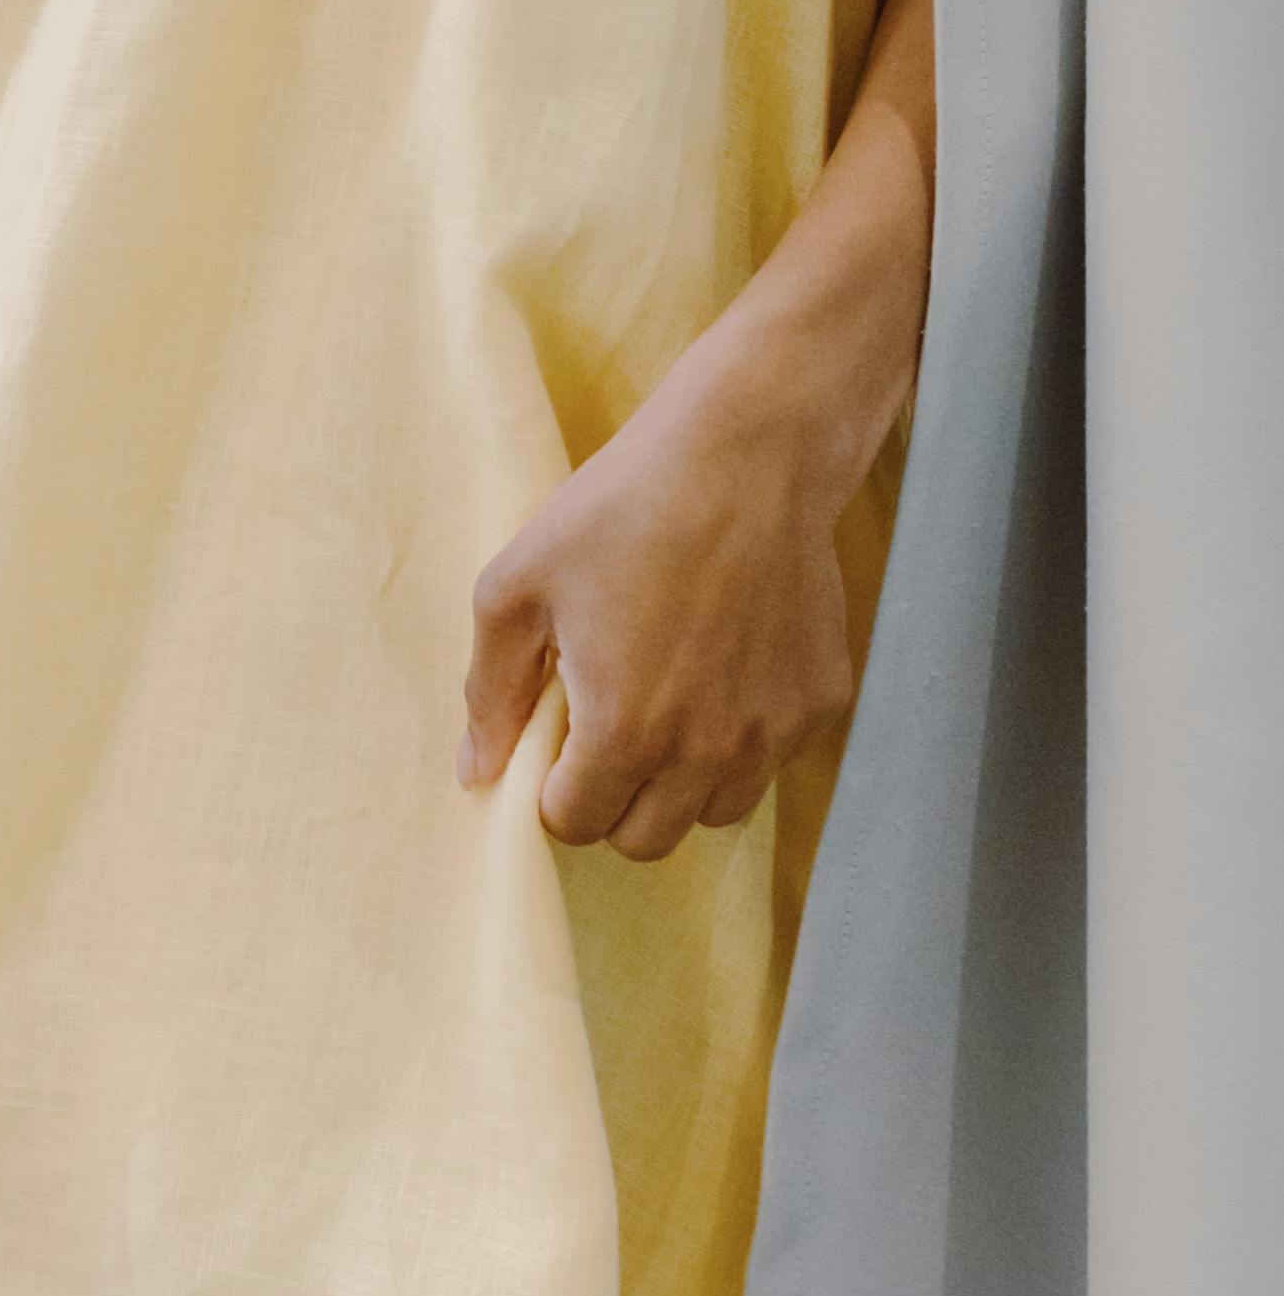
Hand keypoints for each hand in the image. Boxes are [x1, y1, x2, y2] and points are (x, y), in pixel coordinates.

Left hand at [460, 328, 864, 861]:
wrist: (744, 456)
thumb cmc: (618, 510)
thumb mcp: (517, 585)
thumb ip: (491, 692)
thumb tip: (476, 774)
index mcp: (625, 731)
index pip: (576, 823)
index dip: (554, 788)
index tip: (557, 737)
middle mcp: (706, 752)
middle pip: (646, 839)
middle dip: (612, 800)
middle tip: (604, 728)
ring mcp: (771, 733)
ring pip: (714, 812)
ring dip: (680, 783)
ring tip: (663, 704)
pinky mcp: (819, 705)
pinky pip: (770, 761)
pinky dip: (740, 740)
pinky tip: (719, 670)